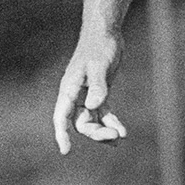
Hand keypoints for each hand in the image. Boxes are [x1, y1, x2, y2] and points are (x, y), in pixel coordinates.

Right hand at [53, 33, 127, 153]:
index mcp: (69, 88)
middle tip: (115, 136)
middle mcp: (75, 95)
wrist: (106, 33)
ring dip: (104, 131)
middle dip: (96, 132)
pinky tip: (123, 132)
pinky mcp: (99, 93)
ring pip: (92, 121)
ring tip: (120, 137)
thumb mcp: (99, 66)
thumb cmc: (99, 46)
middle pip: (81, 122)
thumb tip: (93, 107)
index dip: (62, 134)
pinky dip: (112, 122)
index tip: (66, 150)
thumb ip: (97, 86)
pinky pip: (103, 114)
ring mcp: (87, 95)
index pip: (61, 116)